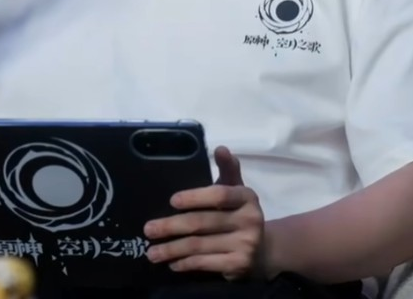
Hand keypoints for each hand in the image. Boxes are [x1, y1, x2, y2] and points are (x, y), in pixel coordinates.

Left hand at [144, 146, 267, 280]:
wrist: (263, 250)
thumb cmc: (238, 214)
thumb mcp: (236, 190)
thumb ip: (227, 170)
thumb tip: (220, 148)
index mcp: (246, 197)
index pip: (219, 195)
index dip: (195, 197)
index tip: (172, 201)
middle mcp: (250, 220)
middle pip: (202, 222)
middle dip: (171, 226)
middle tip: (148, 230)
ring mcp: (246, 244)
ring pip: (199, 245)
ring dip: (172, 249)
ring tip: (151, 252)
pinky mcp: (239, 265)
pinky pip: (205, 263)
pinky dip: (186, 263)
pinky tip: (172, 264)